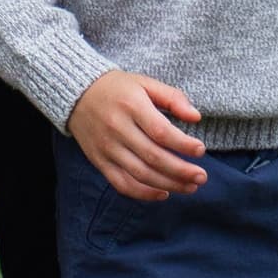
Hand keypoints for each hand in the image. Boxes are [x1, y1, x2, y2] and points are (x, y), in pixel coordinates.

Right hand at [69, 69, 209, 202]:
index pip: (160, 132)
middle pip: (153, 157)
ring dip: (169, 184)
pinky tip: (163, 193)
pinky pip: (122, 184)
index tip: (200, 150)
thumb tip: (196, 117)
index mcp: (131, 105)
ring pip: (140, 174)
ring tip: (190, 187)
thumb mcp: (144, 83)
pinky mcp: (99, 161)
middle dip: (181, 171)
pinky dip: (144, 193)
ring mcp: (107, 147)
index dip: (183, 144)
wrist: (76, 94)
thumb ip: (172, 97)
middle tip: (201, 176)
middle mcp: (117, 128)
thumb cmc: (117, 88)